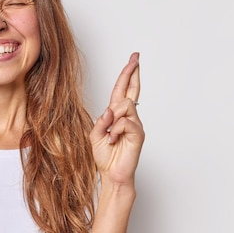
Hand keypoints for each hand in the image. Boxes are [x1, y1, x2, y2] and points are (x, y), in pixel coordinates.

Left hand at [90, 52, 144, 187]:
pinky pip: (125, 122)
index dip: (128, 74)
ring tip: (110, 135)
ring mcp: (134, 124)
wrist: (111, 174)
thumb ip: (101, 120)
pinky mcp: (138, 133)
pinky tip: (114, 140)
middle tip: (136, 58)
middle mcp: (128, 117)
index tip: (134, 60)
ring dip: (113, 119)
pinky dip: (115, 131)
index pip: (123, 90)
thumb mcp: (95, 135)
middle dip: (132, 72)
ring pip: (124, 106)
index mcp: (116, 115)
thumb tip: (111, 109)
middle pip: (131, 89)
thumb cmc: (105, 156)